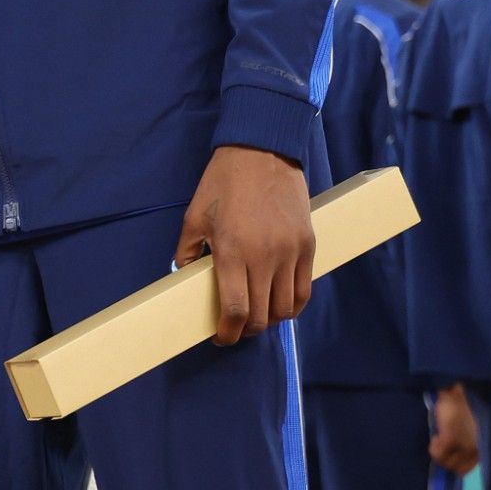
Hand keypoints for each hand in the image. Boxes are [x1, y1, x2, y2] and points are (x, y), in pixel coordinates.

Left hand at [173, 145, 314, 345]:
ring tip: (257, 316)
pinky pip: (304, 289)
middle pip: (261, 314)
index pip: (236, 309)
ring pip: (286, 307)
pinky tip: (280, 304)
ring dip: (270, 319)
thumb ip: (187, 251)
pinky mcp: (308, 246)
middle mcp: (264, 258)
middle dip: (246, 329)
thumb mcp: (194, 216)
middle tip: (236, 328)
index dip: (228, 332)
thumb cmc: (222, 183)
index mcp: (232, 251)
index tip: (220, 337)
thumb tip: (182, 276)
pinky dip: (293, 305)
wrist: (262, 152)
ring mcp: (290, 253)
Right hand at [430, 384, 479, 474]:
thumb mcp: (471, 428)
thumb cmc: (467, 405)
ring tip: (439, 439)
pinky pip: (437, 453)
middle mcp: (477, 450)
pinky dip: (434, 448)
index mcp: (484, 448)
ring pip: (446, 463)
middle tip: (442, 444)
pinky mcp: (451, 438)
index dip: (455, 461)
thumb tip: (454, 455)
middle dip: (447, 459)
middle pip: (456, 469)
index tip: (449, 452)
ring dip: (440, 454)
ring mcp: (465, 445)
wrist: (459, 389)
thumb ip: (467, 441)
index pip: (466, 469)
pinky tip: (436, 437)